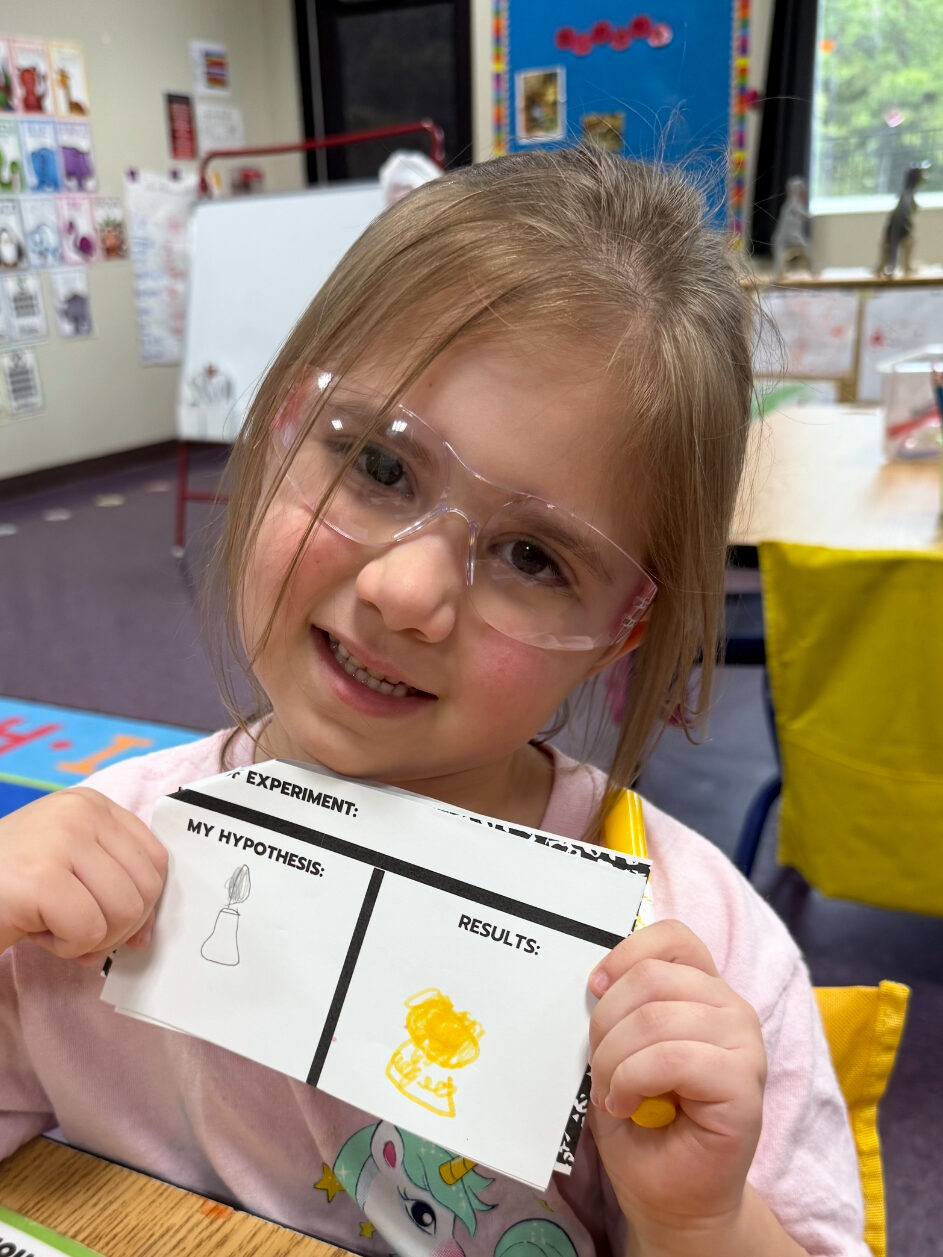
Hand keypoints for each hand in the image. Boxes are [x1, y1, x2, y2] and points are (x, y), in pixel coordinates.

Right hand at [0, 787, 167, 962]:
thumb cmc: (7, 890)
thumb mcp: (67, 871)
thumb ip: (111, 888)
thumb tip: (146, 936)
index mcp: (93, 805)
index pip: (156, 860)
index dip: (142, 903)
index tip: (110, 922)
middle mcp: (81, 812)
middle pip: (146, 888)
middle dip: (116, 927)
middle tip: (74, 931)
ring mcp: (61, 838)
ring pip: (124, 911)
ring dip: (89, 939)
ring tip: (50, 927)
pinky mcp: (41, 876)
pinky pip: (89, 931)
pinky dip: (65, 948)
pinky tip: (35, 933)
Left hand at [586, 919, 766, 1245]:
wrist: (671, 1197)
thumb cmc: (644, 1123)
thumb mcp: (620, 1050)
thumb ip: (620, 1008)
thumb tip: (597, 979)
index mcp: (705, 991)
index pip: (672, 938)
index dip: (625, 953)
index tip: (595, 987)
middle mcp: (731, 1009)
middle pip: (652, 977)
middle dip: (606, 1022)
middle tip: (599, 1068)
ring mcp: (745, 1045)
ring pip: (656, 1018)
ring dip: (615, 1059)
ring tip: (613, 1092)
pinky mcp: (745, 1085)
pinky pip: (672, 1058)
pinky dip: (633, 1079)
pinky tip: (627, 1104)